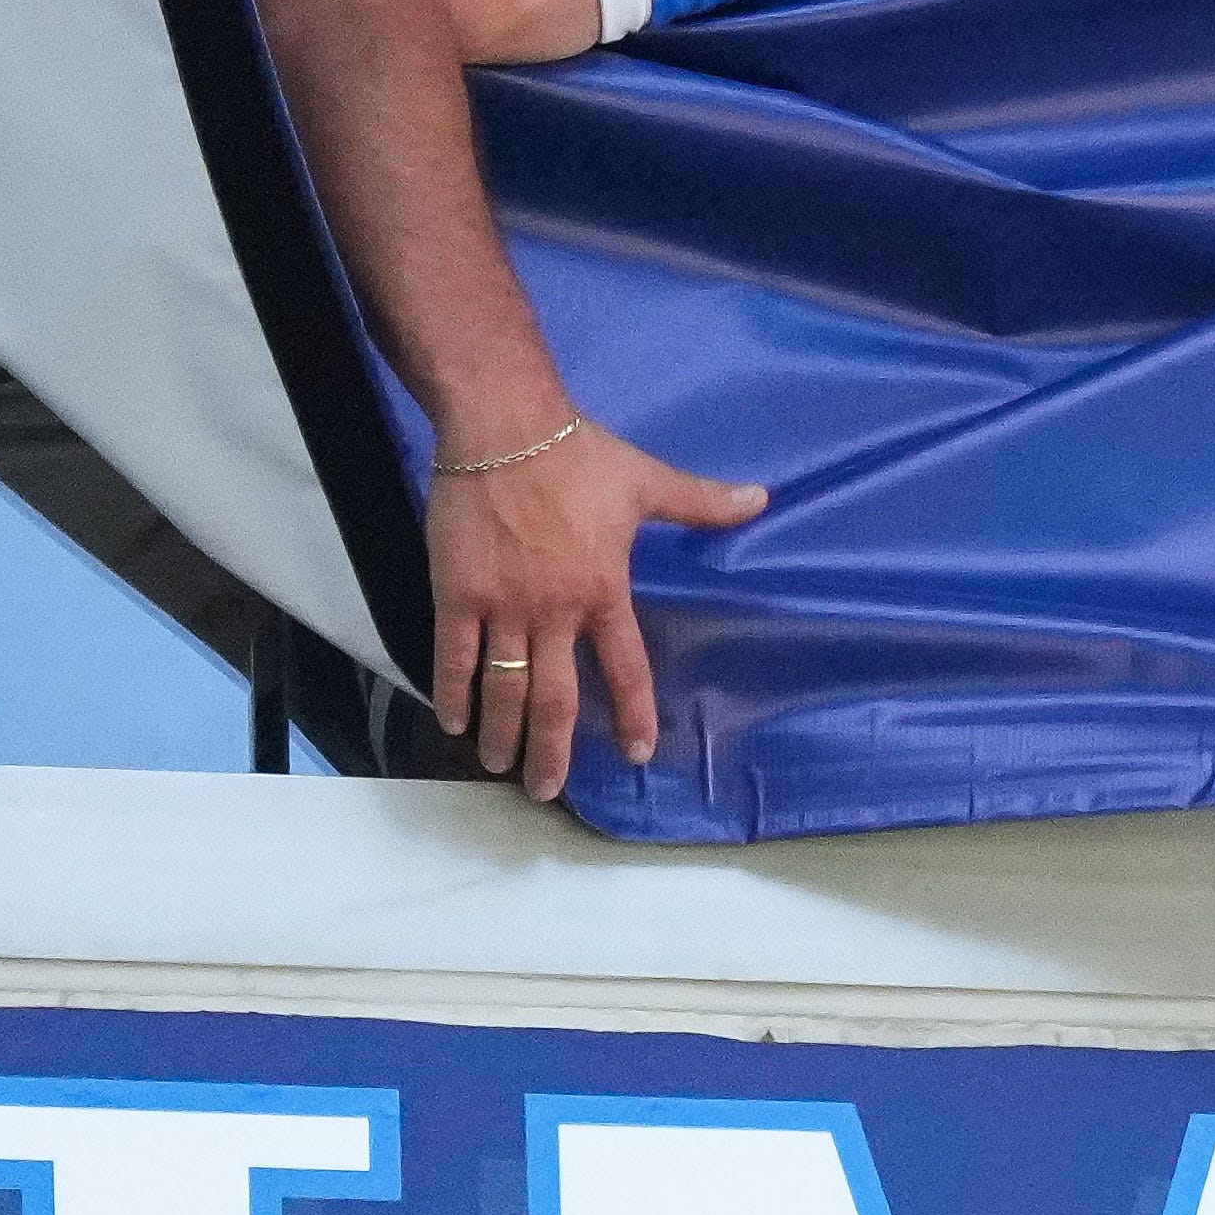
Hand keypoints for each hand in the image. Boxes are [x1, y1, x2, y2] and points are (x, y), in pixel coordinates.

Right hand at [429, 409, 771, 805]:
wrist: (502, 426)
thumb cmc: (576, 453)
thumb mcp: (646, 480)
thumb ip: (701, 502)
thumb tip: (761, 498)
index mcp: (604, 590)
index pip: (624, 667)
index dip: (630, 712)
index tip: (636, 752)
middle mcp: (555, 610)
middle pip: (554, 697)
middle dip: (552, 749)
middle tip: (549, 789)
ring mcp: (502, 606)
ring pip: (503, 688)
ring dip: (501, 734)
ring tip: (499, 766)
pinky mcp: (456, 593)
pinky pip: (454, 657)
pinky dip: (453, 693)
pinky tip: (453, 723)